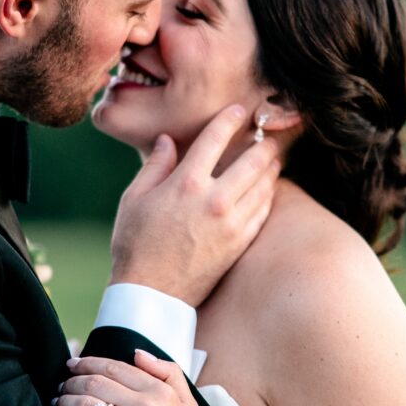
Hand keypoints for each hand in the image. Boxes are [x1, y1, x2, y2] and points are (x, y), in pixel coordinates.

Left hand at [52, 350, 212, 405]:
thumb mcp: (188, 403)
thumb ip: (167, 372)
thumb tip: (137, 353)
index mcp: (160, 392)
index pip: (114, 367)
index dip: (87, 362)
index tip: (73, 364)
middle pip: (95, 383)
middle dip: (72, 380)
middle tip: (62, 384)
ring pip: (86, 404)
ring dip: (65, 399)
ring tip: (58, 400)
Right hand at [110, 105, 279, 305]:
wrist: (151, 294)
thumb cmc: (136, 244)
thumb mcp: (134, 199)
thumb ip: (154, 166)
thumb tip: (166, 140)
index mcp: (186, 183)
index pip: (216, 139)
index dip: (230, 119)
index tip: (238, 111)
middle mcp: (214, 200)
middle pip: (253, 160)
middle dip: (263, 143)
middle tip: (267, 135)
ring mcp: (232, 223)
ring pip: (264, 185)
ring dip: (270, 168)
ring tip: (271, 159)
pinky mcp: (240, 243)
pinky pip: (264, 211)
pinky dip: (269, 195)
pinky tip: (266, 189)